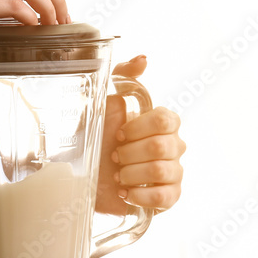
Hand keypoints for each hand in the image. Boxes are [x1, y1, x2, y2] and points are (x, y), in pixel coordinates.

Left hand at [95, 55, 185, 215]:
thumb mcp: (102, 103)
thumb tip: (144, 60)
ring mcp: (174, 172)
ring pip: (162, 171)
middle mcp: (174, 146)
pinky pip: (166, 197)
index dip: (138, 129)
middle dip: (130, 153)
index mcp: (163, 122)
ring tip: (117, 176)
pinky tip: (125, 192)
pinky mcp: (168, 197)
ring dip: (131, 174)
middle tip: (114, 156)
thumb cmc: (95, 138)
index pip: (166, 121)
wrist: (83, 176)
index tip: (117, 134)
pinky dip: (141, 195)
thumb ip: (122, 76)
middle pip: (163, 147)